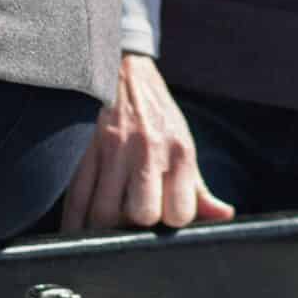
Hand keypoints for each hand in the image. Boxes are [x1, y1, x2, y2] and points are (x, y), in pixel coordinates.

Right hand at [59, 53, 235, 231]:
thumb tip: (223, 215)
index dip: (171, 219)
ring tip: (108, 219)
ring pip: (104, 213)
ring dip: (105, 224)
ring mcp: (113, 150)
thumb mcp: (184, 147)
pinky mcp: (86, 149)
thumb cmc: (157, 118)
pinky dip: (74, 220)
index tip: (162, 212)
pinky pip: (76, 198)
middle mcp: (148, 150)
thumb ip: (200, 189)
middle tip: (132, 215)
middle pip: (142, 214)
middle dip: (137, 223)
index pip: (180, 212)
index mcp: (179, 152)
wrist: (124, 71)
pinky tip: (78, 226)